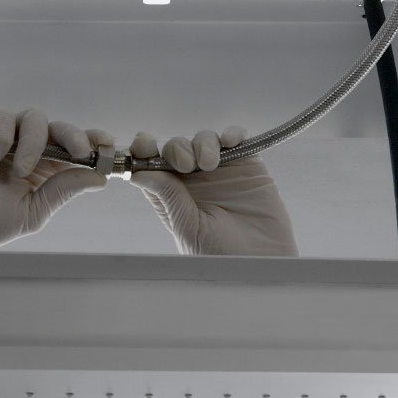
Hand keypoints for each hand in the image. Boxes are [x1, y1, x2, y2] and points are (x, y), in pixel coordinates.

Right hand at [0, 108, 109, 249]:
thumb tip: (100, 177)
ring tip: (20, 170)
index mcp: (43, 167)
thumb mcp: (33, 211)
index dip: (91, 141)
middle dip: (73, 136)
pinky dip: (0, 137)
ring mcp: (1, 134)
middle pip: (57, 127)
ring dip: (32, 143)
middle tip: (80, 152)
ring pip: (31, 119)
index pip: (72, 146)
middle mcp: (25, 147)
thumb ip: (63, 190)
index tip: (106, 144)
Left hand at [128, 127, 298, 256]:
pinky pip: (236, 140)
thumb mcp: (188, 227)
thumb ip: (167, 197)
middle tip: (185, 164)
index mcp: (173, 196)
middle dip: (176, 149)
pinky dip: (232, 134)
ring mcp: (221, 171)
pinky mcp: (247, 165)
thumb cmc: (221, 255)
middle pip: (176, 148)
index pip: (152, 166)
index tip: (143, 145)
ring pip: (204, 140)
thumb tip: (136, 173)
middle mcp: (194, 181)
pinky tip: (230, 142)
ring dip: (203, 143)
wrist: (262, 263)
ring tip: (209, 163)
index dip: (144, 151)